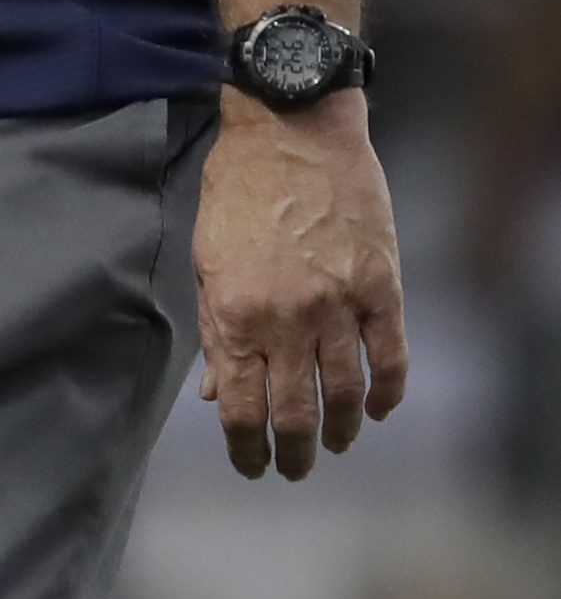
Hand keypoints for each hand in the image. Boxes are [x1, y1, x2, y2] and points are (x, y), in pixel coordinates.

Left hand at [193, 94, 403, 480]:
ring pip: (348, 393)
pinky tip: (381, 410)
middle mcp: (287, 320)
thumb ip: (216, 331)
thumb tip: (217, 392)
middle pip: (296, 412)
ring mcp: (339, 305)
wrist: (292, 129)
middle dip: (295, 452)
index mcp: (235, 314)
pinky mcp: (382, 287)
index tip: (252, 466)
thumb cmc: (237, 191)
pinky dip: (389, 392)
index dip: (247, 449)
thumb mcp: (205, 260)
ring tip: (337, 445)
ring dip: (344, 429)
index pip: (242, 406)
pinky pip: (392, 356)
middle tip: (295, 469)